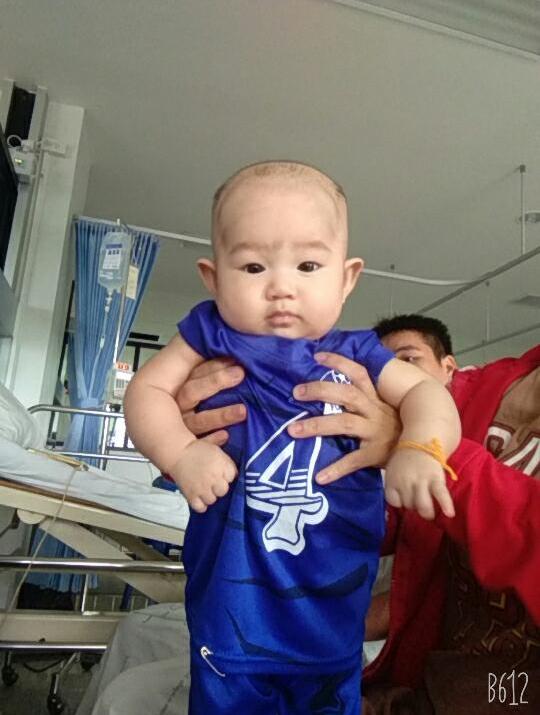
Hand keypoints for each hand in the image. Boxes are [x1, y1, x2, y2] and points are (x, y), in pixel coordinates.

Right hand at [169, 440, 237, 512]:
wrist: (175, 453)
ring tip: (205, 489)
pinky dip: (200, 505)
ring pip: (213, 500)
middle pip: (224, 490)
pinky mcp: (192, 496)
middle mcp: (214, 477)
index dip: (227, 475)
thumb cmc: (194, 449)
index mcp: (221, 464)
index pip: (232, 476)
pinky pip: (201, 507)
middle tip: (213, 482)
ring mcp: (203, 488)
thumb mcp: (210, 443)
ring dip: (209, 496)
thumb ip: (220, 441)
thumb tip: (226, 435)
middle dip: (219, 487)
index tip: (222, 474)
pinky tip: (199, 498)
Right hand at [175, 358, 245, 444]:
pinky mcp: (183, 452)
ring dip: (220, 415)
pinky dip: (211, 440)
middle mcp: (177, 409)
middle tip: (240, 373)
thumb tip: (233, 360)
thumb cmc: (198, 413)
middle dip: (216, 382)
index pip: (193, 374)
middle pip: (191, 393)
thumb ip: (209, 376)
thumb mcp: (198, 388)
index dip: (213, 367)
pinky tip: (225, 436)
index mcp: (178, 390)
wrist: (183, 452)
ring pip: (197, 421)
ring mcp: (179, 430)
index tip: (234, 358)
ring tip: (242, 410)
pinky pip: (197, 445)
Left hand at [287, 352, 400, 483]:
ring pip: (343, 424)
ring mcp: (374, 432)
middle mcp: (374, 411)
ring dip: (317, 425)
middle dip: (320, 390)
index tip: (317, 356)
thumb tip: (333, 390)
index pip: (359, 373)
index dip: (339, 362)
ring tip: (293, 430)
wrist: (423, 453)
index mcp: (376, 399)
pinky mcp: (374, 454)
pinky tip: (320, 476)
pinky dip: (336, 468)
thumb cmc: (398, 429)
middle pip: (346, 395)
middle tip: (296, 392)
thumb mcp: (386, 409)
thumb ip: (366, 400)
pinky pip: (353, 461)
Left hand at [384, 448, 454, 519]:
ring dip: (426, 512)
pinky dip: (446, 505)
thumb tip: (400, 505)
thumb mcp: (392, 471)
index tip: (403, 498)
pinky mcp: (436, 479)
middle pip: (409, 505)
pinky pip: (441, 494)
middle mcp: (405, 482)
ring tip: (429, 513)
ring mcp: (421, 481)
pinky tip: (450, 514)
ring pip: (423, 505)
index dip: (399, 502)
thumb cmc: (406, 460)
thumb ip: (394, 486)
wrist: (422, 441)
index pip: (393, 501)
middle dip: (413, 506)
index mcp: (393, 480)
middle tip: (417, 501)